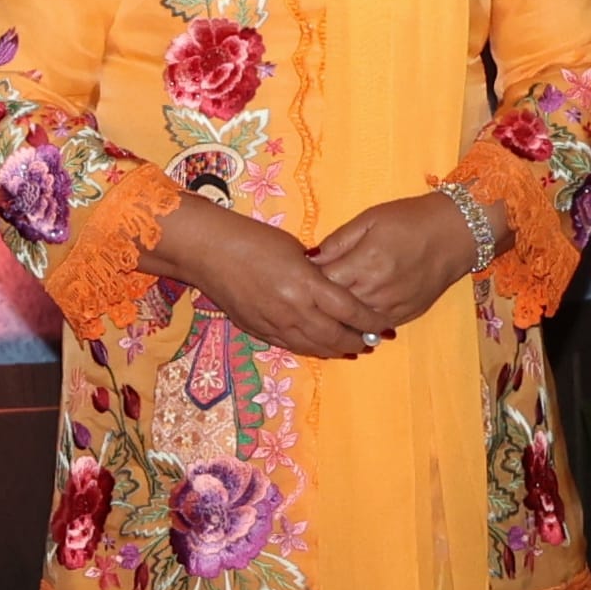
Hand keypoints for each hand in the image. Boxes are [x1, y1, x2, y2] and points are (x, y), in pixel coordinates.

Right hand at [152, 196, 383, 358]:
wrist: (206, 251)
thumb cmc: (251, 239)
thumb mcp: (294, 249)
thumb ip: (316, 272)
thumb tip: (330, 287)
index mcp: (306, 285)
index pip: (350, 311)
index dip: (370, 322)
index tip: (384, 326)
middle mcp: (293, 310)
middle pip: (336, 335)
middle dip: (358, 341)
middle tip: (373, 342)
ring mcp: (274, 323)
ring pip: (314, 346)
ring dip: (336, 350)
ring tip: (352, 350)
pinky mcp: (257, 329)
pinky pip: (290, 346)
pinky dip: (310, 349)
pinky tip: (319, 347)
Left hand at [310, 194, 486, 334]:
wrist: (457, 233)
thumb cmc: (409, 220)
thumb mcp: (368, 220)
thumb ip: (337, 241)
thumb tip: (309, 258)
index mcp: (365, 263)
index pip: (323, 283)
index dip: (309, 281)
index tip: (301, 276)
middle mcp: (378, 291)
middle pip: (335, 307)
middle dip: (320, 302)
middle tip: (308, 294)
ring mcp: (393, 307)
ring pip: (353, 323)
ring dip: (338, 317)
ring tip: (325, 308)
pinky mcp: (406, 316)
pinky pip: (374, 327)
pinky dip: (360, 323)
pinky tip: (350, 317)